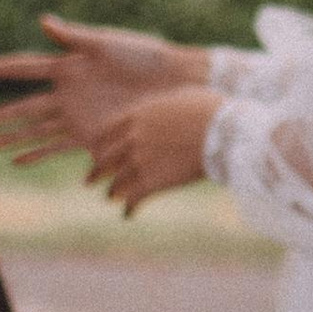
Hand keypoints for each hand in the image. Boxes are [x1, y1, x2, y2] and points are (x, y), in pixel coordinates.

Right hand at [0, 16, 210, 166]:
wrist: (174, 84)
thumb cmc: (145, 56)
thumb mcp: (110, 44)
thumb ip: (75, 38)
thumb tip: (44, 21)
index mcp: (68, 67)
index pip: (25, 68)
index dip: (0, 70)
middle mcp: (67, 93)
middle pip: (23, 106)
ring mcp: (77, 116)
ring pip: (34, 130)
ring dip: (9, 139)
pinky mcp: (92, 135)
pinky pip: (57, 147)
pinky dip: (37, 154)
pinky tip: (17, 162)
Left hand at [87, 84, 221, 216]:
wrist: (223, 132)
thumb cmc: (210, 110)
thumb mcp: (181, 97)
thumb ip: (163, 106)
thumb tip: (165, 108)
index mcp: (137, 116)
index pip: (106, 132)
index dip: (99, 145)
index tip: (96, 153)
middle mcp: (132, 138)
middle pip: (104, 159)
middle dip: (96, 172)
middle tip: (89, 181)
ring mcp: (140, 161)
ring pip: (116, 181)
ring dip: (112, 192)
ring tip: (111, 198)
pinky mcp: (152, 182)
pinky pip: (133, 199)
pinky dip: (129, 209)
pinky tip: (128, 214)